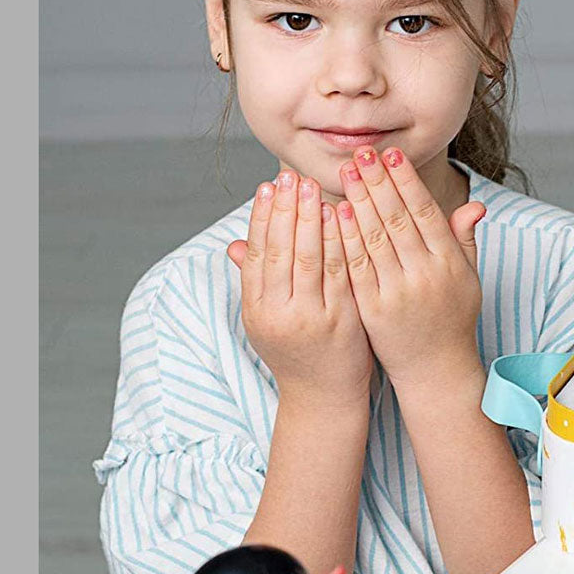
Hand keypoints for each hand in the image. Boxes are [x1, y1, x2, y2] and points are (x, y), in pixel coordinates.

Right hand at [227, 170, 373, 404]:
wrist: (323, 397)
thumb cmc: (296, 352)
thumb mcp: (266, 320)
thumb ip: (255, 280)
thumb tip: (232, 244)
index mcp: (257, 311)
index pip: (257, 254)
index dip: (261, 217)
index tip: (266, 186)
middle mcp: (279, 314)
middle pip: (280, 251)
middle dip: (285, 210)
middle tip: (290, 177)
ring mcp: (311, 317)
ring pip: (308, 259)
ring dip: (310, 219)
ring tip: (313, 188)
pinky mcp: (342, 320)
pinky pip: (340, 273)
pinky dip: (339, 242)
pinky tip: (341, 217)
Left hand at [335, 146, 485, 390]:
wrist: (436, 369)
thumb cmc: (452, 319)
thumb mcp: (468, 278)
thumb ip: (466, 240)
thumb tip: (476, 205)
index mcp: (449, 263)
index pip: (425, 211)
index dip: (406, 181)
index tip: (391, 154)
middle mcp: (426, 275)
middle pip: (397, 218)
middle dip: (378, 182)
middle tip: (362, 154)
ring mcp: (399, 292)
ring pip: (375, 238)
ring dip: (359, 201)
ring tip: (346, 173)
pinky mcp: (374, 309)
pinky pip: (357, 266)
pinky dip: (346, 239)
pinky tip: (336, 214)